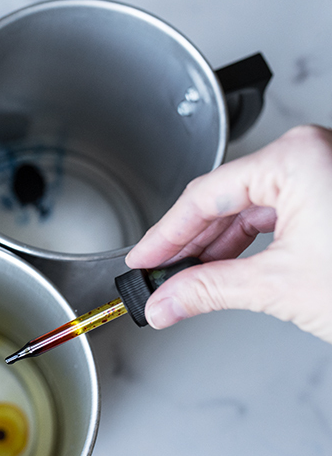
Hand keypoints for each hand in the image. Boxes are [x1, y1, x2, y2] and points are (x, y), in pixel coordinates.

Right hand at [126, 125, 331, 343]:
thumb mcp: (279, 287)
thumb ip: (207, 290)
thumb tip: (165, 301)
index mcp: (296, 159)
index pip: (204, 196)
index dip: (164, 234)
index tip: (142, 260)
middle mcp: (312, 154)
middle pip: (224, 199)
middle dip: (188, 244)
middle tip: (158, 276)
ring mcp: (325, 172)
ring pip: (249, 208)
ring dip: (216, 248)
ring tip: (187, 279)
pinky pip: (276, 215)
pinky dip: (247, 245)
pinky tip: (225, 269)